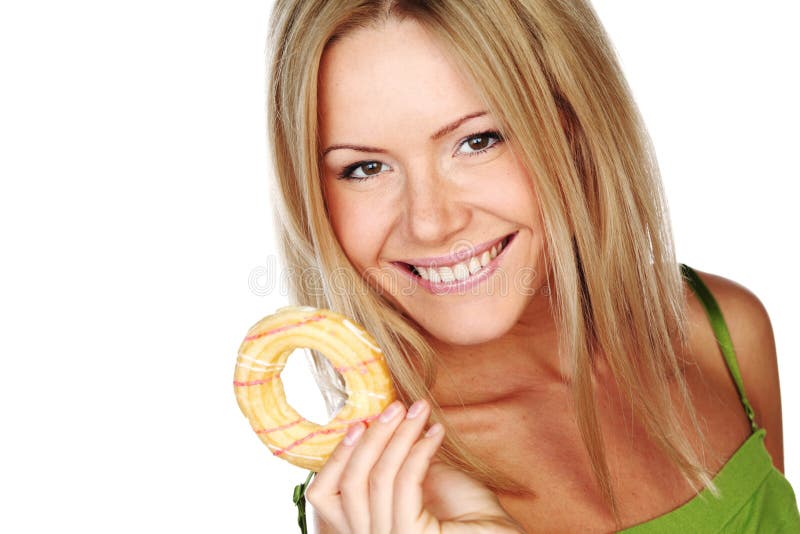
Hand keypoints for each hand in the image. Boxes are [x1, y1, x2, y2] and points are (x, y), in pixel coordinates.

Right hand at [305, 399, 524, 533]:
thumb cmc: (466, 514)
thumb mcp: (420, 479)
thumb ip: (396, 459)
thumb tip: (381, 418)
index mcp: (363, 528)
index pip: (322, 496)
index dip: (336, 456)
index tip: (359, 422)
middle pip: (347, 483)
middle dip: (371, 437)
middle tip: (395, 406)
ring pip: (375, 478)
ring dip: (399, 435)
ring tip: (420, 410)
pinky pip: (405, 482)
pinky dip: (420, 449)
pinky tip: (436, 432)